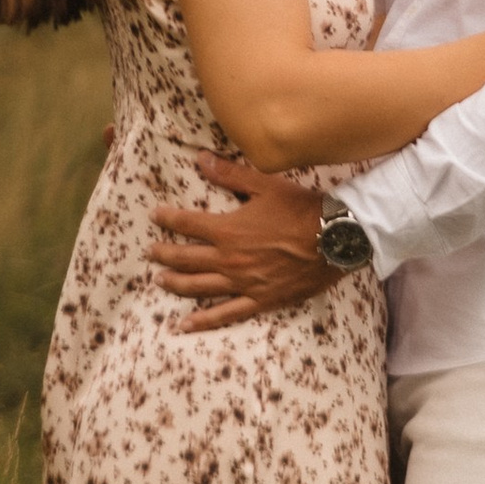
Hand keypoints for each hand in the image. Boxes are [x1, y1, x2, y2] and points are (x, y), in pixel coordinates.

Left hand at [148, 148, 339, 332]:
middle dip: (164, 254)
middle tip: (150, 253)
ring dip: (174, 283)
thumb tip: (201, 159)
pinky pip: (225, 314)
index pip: (187, 223)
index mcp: (227, 230)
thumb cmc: (301, 209)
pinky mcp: (259, 300)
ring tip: (158, 281)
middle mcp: (229, 259)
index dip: (168, 219)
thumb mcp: (265, 185)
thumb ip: (230, 175)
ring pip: (198, 287)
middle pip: (186, 258)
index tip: (155, 216)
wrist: (334, 239)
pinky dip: (203, 320)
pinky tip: (184, 325)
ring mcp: (242, 283)